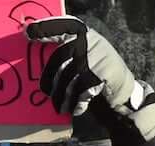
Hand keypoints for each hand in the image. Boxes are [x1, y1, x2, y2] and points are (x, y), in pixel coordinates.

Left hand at [34, 18, 154, 139]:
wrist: (126, 88)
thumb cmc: (99, 72)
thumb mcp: (87, 55)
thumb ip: (69, 53)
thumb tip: (40, 57)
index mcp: (85, 34)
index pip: (62, 26)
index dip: (45, 29)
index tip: (27, 33)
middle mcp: (90, 43)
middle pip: (60, 59)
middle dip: (50, 79)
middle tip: (45, 93)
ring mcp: (96, 58)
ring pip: (69, 78)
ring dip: (62, 96)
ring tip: (60, 106)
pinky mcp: (102, 75)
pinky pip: (81, 91)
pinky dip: (78, 103)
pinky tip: (75, 109)